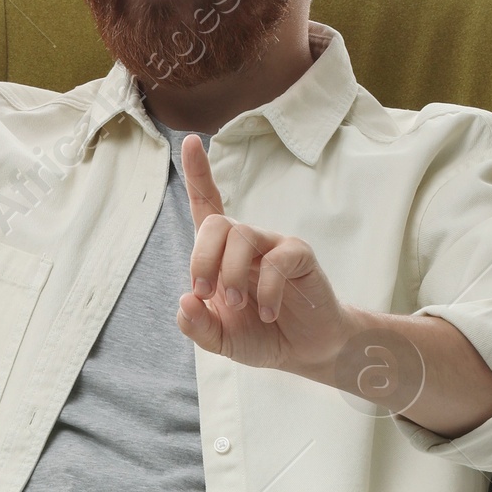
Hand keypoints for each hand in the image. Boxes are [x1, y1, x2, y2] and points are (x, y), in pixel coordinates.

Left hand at [174, 136, 363, 379]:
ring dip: (232, 275)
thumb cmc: (262, 335)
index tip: (189, 140)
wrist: (306, 350)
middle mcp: (246, 242)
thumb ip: (198, 326)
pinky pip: (275, 260)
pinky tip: (268, 312)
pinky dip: (266, 291)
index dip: (198, 174)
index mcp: (222, 256)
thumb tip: (185, 301)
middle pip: (216, 222)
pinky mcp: (299, 255)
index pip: (207, 206)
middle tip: (205, 293)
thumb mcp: (221, 340)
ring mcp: (273, 245)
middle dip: (202, 257)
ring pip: (241, 236)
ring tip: (241, 306)